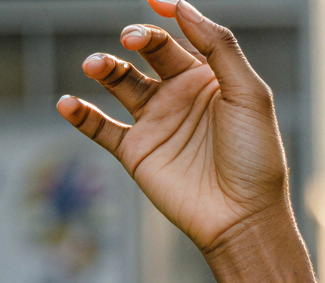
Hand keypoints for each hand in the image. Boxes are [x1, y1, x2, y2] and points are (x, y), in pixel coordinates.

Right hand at [55, 0, 288, 256]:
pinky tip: (69, 104)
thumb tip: (182, 7)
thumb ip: (220, 48)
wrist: (244, 218)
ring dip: (104, 66)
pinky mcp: (135, 151)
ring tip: (96, 66)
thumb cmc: (256, 159)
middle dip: (138, 37)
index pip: (183, 37)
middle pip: (149, 51)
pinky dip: (79, 114)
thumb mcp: (250, 96)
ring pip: (119, 80)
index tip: (156, 0)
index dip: (170, 14)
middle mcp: (181, 96)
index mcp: (212, 81)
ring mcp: (156, 123)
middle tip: (131, 39)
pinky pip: (98, 126)